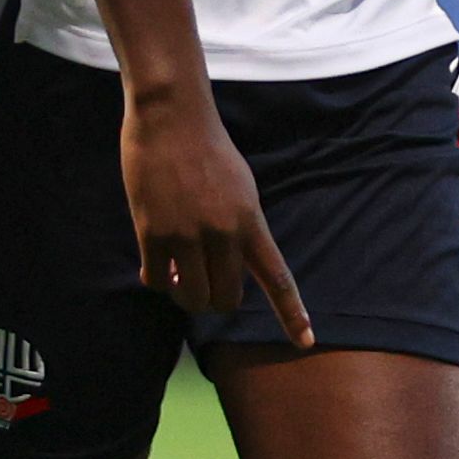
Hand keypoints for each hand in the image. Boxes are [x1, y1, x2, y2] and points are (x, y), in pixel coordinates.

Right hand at [119, 84, 309, 345]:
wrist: (171, 116)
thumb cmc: (207, 149)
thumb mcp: (240, 187)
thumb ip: (238, 229)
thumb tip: (223, 270)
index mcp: (250, 221)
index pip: (277, 277)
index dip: (292, 313)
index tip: (306, 342)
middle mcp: (222, 233)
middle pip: (225, 299)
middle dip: (214, 300)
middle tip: (200, 282)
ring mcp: (186, 234)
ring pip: (190, 296)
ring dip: (183, 293)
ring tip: (177, 274)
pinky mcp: (152, 232)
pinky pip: (156, 279)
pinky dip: (156, 279)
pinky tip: (152, 266)